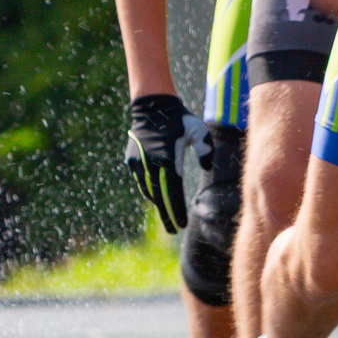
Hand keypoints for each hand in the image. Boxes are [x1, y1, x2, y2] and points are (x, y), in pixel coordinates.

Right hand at [124, 94, 206, 231]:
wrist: (152, 107)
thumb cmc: (180, 119)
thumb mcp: (198, 130)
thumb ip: (205, 149)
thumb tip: (205, 166)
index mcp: (167, 160)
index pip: (173, 192)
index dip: (177, 211)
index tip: (182, 225)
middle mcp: (151, 165)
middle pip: (160, 197)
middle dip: (167, 215)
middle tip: (173, 230)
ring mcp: (138, 163)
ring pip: (148, 190)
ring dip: (158, 203)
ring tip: (167, 215)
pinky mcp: (131, 160)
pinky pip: (141, 180)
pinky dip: (149, 190)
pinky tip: (157, 196)